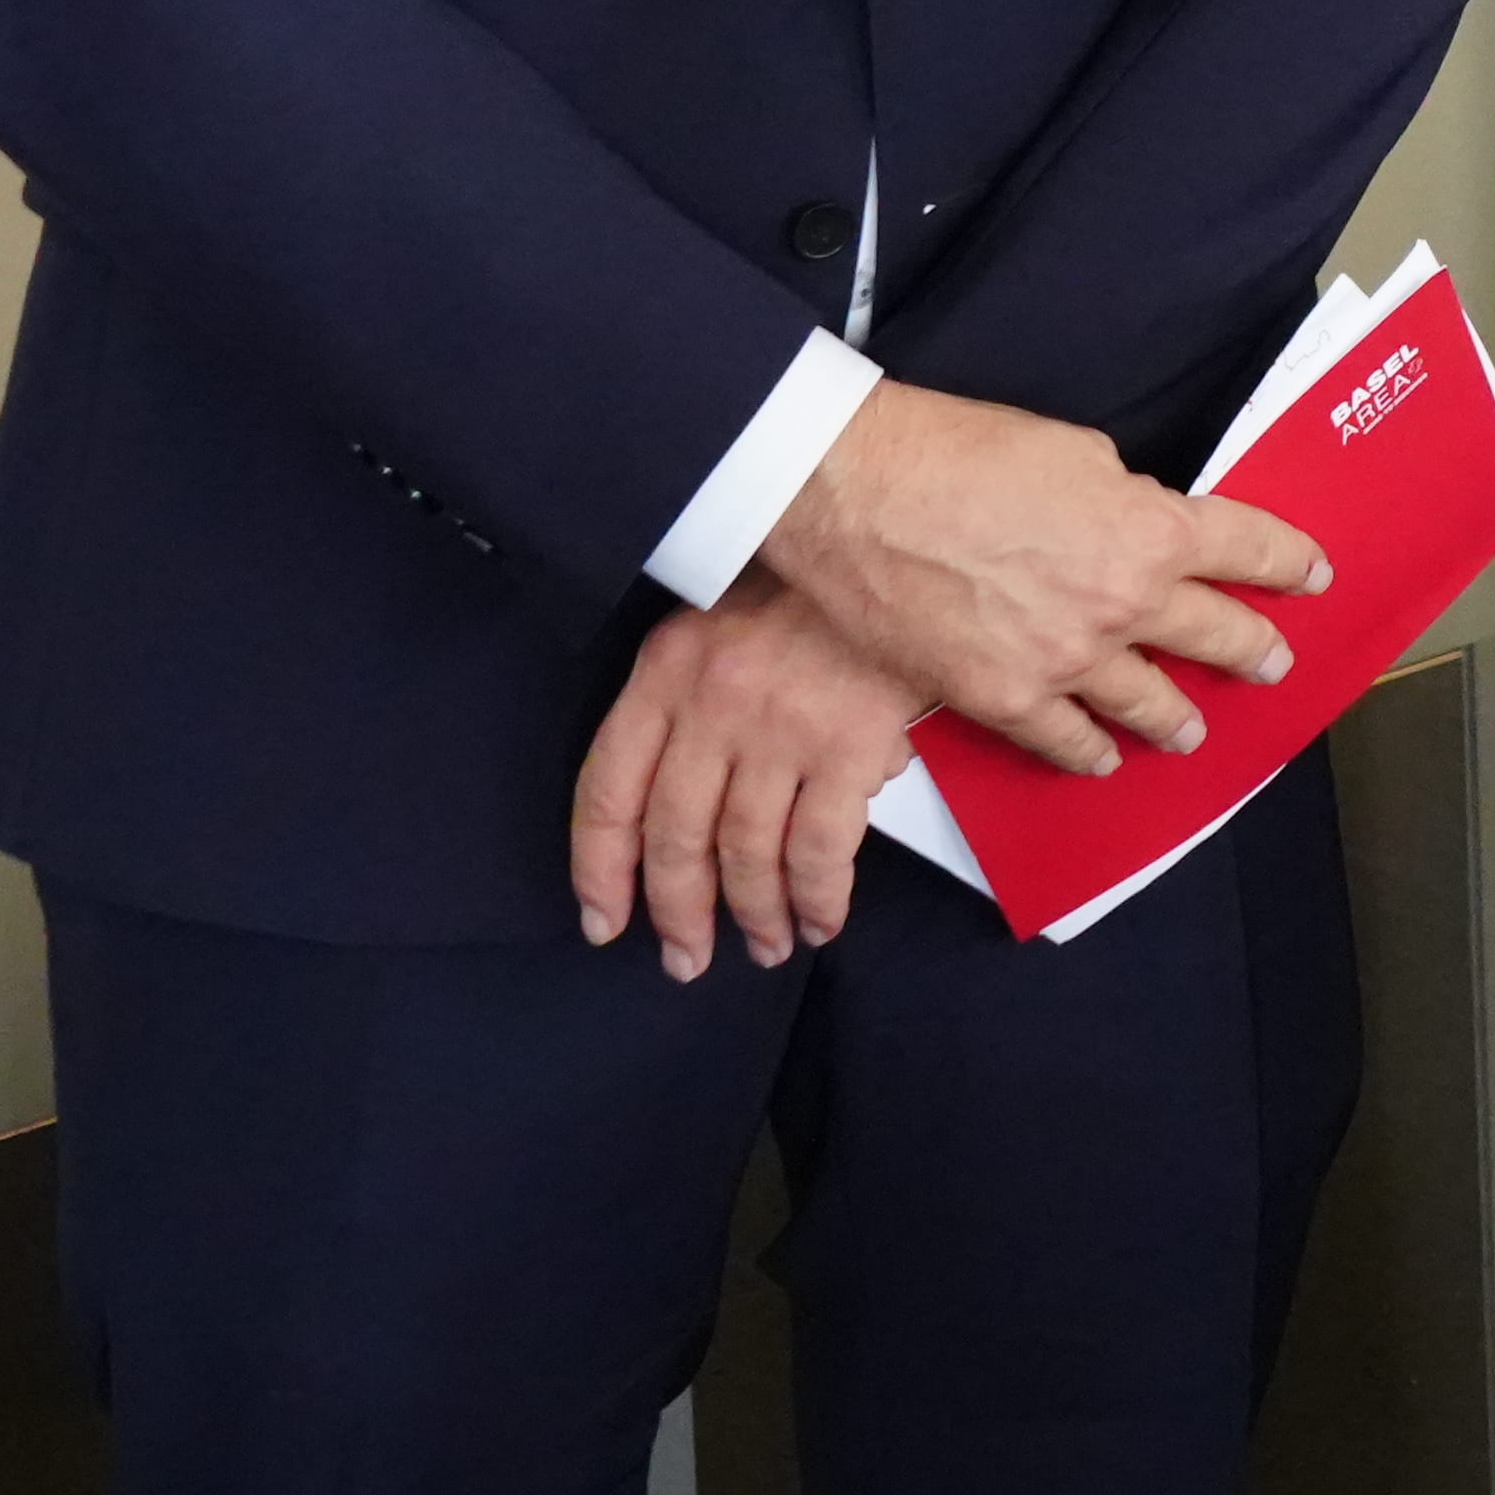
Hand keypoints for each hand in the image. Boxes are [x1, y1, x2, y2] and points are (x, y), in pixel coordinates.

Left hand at [568, 577, 919, 980]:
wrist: (894, 537)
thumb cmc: (807, 585)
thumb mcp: (717, 621)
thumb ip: (686, 704)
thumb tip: (699, 808)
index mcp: (665, 670)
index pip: (608, 790)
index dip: (600, 870)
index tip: (603, 920)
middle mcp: (711, 702)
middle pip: (676, 836)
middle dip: (677, 912)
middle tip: (684, 957)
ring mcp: (780, 726)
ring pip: (745, 853)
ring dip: (753, 915)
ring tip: (763, 945)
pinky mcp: (848, 745)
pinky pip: (819, 850)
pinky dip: (815, 899)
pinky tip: (818, 921)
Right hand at [759, 380, 1327, 776]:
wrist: (859, 495)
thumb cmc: (955, 452)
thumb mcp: (1070, 450)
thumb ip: (1118, 496)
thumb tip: (1129, 521)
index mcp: (1151, 529)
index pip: (1249, 547)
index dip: (1289, 562)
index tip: (1314, 574)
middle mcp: (1125, 603)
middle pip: (1216, 633)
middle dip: (1254, 647)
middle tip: (1274, 661)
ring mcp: (1068, 661)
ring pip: (1150, 703)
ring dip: (1179, 717)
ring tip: (1195, 729)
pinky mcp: (1006, 699)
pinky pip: (1067, 741)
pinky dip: (1091, 753)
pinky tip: (1104, 759)